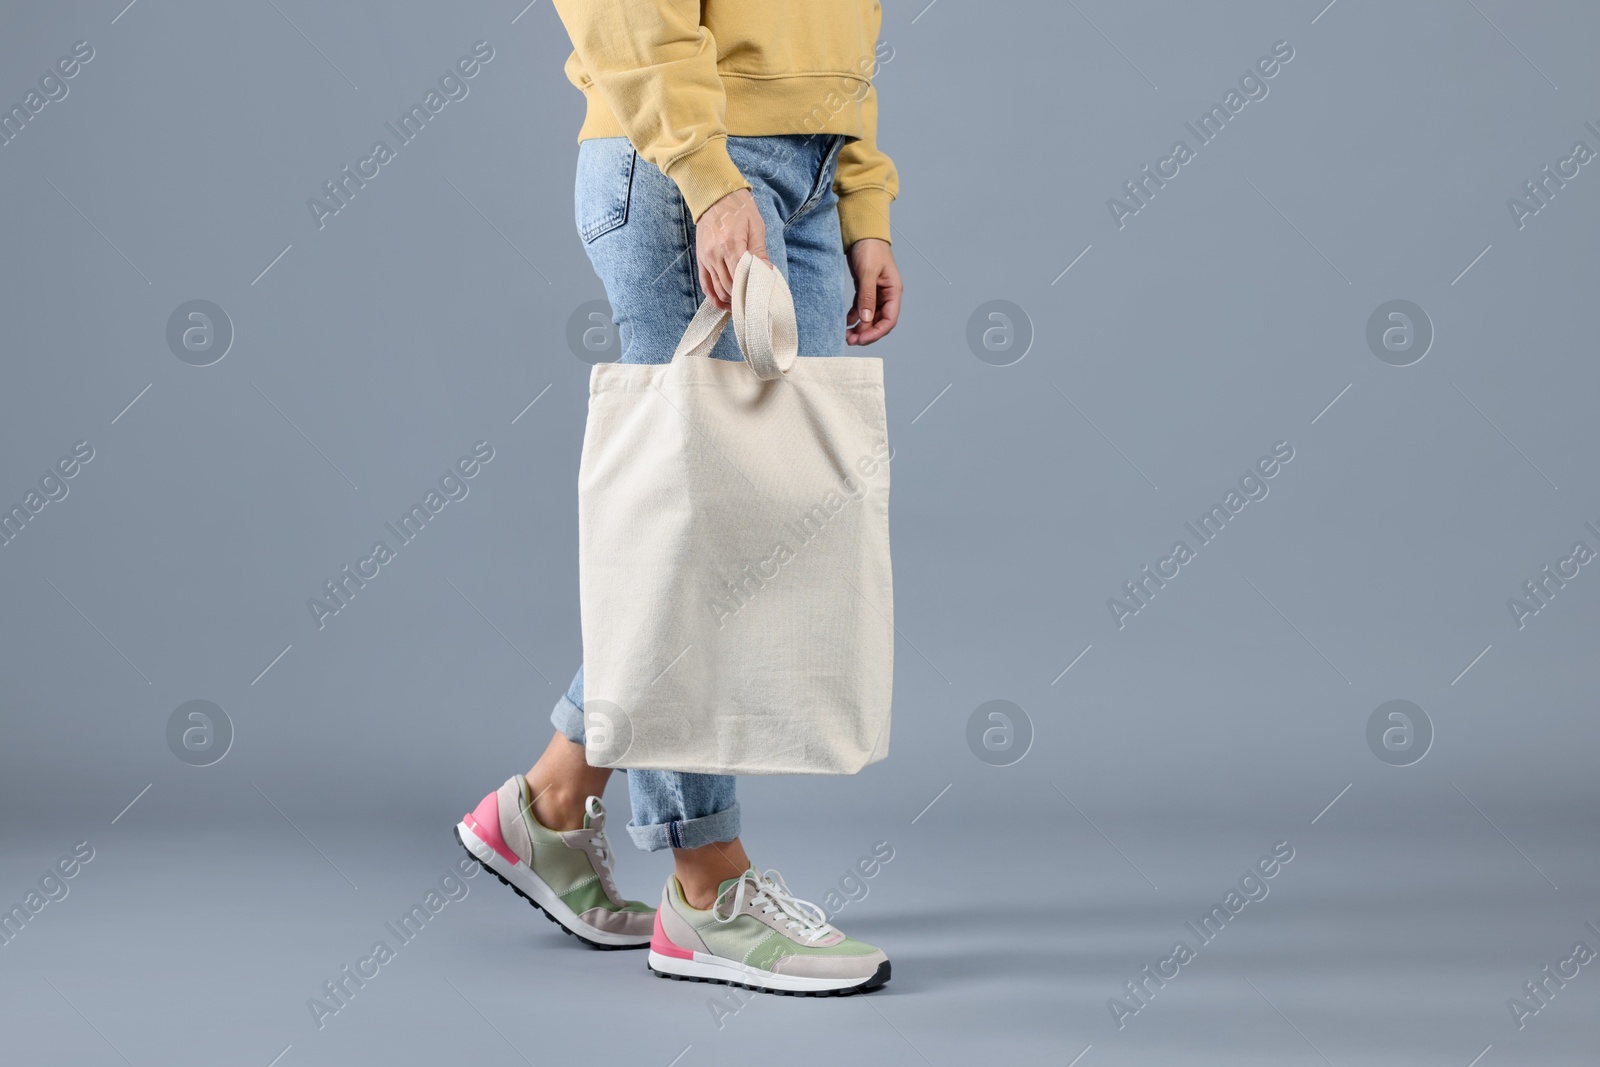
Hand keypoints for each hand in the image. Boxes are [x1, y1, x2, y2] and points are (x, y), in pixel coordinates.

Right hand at [696, 189, 767, 310]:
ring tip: (743, 306)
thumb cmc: (739, 209)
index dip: (750, 290)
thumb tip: (767, 272)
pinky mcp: (701, 259)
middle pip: (729, 286)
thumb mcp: (755, 226)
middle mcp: (715, 254)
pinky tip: (725, 304)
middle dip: (742, 297)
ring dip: (730, 300)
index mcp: (731, 244)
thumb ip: (759, 252)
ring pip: (717, 289)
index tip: (761, 297)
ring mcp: (706, 258)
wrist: (715, 196)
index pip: (741, 277)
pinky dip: (714, 297)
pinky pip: (705, 284)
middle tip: (755, 304)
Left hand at [845, 238, 900, 345]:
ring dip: (860, 328)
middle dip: (866, 333)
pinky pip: (861, 309)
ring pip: (869, 317)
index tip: (861, 339)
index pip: (889, 320)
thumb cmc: (870, 248)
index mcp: (893, 291)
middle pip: (879, 322)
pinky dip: (854, 317)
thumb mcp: (868, 273)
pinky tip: (845, 323)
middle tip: (850, 341)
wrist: (862, 233)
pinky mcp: (865, 290)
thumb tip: (865, 320)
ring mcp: (876, 293)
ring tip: (846, 336)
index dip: (876, 332)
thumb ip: (867, 296)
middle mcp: (887, 295)